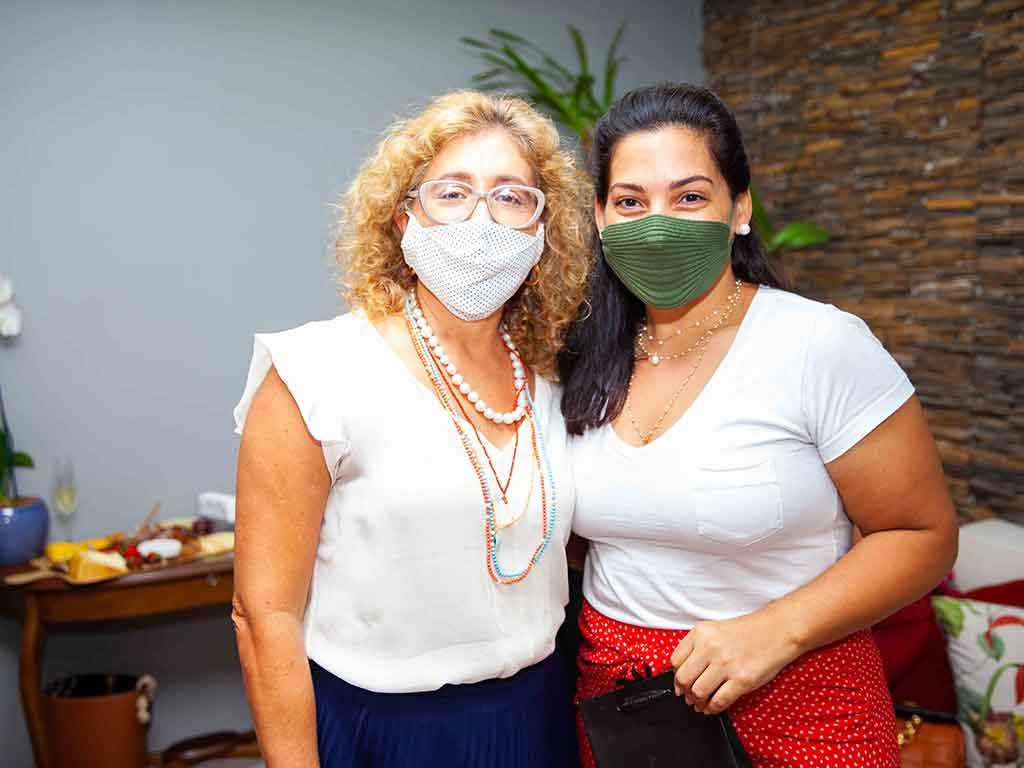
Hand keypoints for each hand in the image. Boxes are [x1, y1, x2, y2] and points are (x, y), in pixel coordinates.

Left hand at [670, 610, 801, 714]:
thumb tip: (680, 674)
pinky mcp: (742, 680)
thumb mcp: (714, 630)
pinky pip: (719, 702)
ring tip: (700, 703)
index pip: (675, 661)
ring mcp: (726, 665)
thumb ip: (696, 647)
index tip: (680, 682)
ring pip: (698, 692)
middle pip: (683, 678)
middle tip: (688, 696)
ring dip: (697, 702)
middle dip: (684, 691)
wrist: (776, 631)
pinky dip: (711, 708)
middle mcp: (711, 648)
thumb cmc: (746, 632)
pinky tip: (712, 707)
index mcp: (701, 633)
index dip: (676, 675)